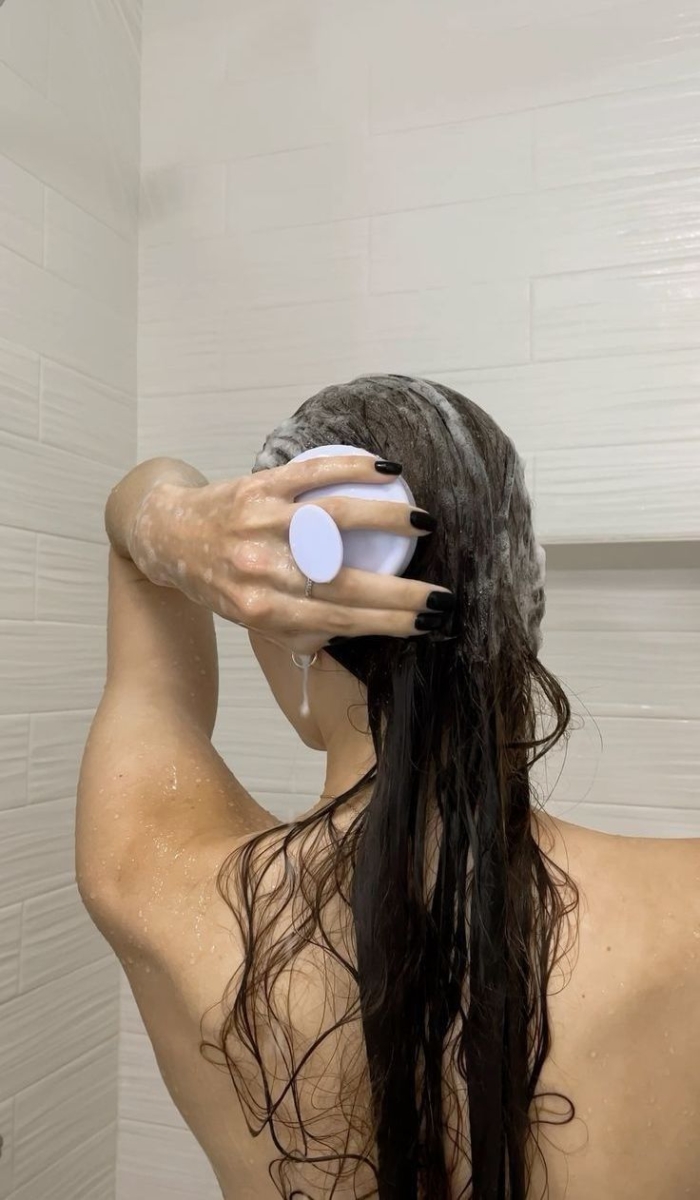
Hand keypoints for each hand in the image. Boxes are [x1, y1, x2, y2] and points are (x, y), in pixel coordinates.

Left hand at [129, 455, 454, 654]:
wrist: (166, 536)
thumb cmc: (218, 582)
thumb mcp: (250, 620)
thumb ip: (297, 631)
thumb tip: (355, 634)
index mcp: (261, 610)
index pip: (339, 622)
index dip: (389, 624)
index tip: (430, 624)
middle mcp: (261, 569)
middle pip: (345, 583)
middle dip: (402, 593)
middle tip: (444, 596)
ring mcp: (261, 523)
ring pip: (334, 520)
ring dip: (385, 520)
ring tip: (423, 524)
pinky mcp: (258, 486)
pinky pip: (312, 474)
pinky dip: (352, 469)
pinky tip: (386, 471)